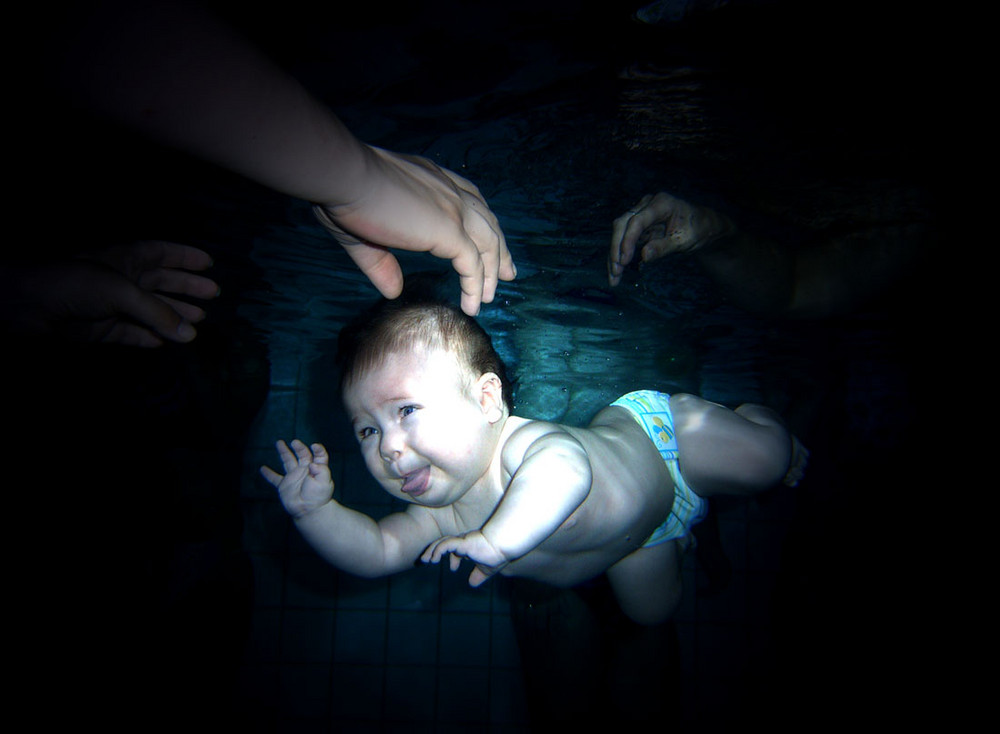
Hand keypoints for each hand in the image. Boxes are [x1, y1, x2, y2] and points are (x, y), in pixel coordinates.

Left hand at [3, 240, 218, 346]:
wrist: (30, 305)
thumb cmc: (78, 285)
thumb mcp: (123, 292)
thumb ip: (158, 313)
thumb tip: (191, 334)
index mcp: (126, 259)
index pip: (162, 253)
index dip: (185, 256)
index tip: (209, 263)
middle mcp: (123, 280)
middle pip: (162, 281)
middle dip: (187, 287)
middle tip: (212, 295)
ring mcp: (112, 305)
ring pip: (151, 310)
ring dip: (174, 315)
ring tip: (198, 321)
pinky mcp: (103, 329)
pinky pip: (133, 333)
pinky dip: (150, 337)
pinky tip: (167, 342)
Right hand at [260, 440, 334, 518]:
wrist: (308, 511)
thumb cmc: (318, 497)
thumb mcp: (325, 482)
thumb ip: (321, 470)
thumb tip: (312, 463)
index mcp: (317, 469)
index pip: (319, 455)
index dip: (318, 450)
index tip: (314, 446)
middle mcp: (305, 471)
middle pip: (302, 454)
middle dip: (299, 447)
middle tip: (294, 442)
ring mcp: (294, 477)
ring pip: (288, 461)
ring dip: (284, 452)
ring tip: (279, 442)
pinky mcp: (284, 486)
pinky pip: (275, 478)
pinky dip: (268, 474)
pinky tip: (262, 468)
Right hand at [314, 146, 515, 315]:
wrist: (344, 176)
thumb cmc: (344, 194)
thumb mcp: (364, 233)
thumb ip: (382, 263)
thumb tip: (393, 291)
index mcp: (432, 179)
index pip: (468, 200)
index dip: (481, 222)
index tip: (488, 244)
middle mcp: (448, 189)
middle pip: (487, 221)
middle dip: (499, 248)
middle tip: (509, 272)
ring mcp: (453, 208)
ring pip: (487, 243)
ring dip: (493, 271)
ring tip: (491, 296)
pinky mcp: (449, 230)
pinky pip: (472, 263)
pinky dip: (476, 285)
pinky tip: (474, 304)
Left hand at [421, 530, 508, 586]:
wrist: (503, 547)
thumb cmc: (498, 555)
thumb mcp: (487, 569)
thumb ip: (479, 575)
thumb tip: (471, 584)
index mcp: (470, 546)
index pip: (456, 548)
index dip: (453, 558)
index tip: (454, 569)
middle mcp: (465, 541)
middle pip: (446, 543)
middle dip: (434, 550)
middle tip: (426, 560)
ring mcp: (463, 541)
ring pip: (443, 542)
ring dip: (432, 550)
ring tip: (425, 560)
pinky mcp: (462, 542)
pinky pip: (446, 545)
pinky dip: (438, 550)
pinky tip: (434, 558)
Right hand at [608, 192, 732, 285]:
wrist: (700, 225)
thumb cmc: (695, 229)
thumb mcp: (683, 240)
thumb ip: (664, 247)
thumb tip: (644, 255)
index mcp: (661, 204)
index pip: (637, 221)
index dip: (628, 240)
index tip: (624, 261)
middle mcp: (646, 206)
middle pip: (622, 225)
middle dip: (616, 249)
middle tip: (616, 271)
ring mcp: (640, 215)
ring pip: (619, 233)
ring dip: (614, 255)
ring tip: (614, 278)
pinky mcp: (637, 227)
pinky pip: (623, 240)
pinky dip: (619, 256)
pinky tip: (616, 272)